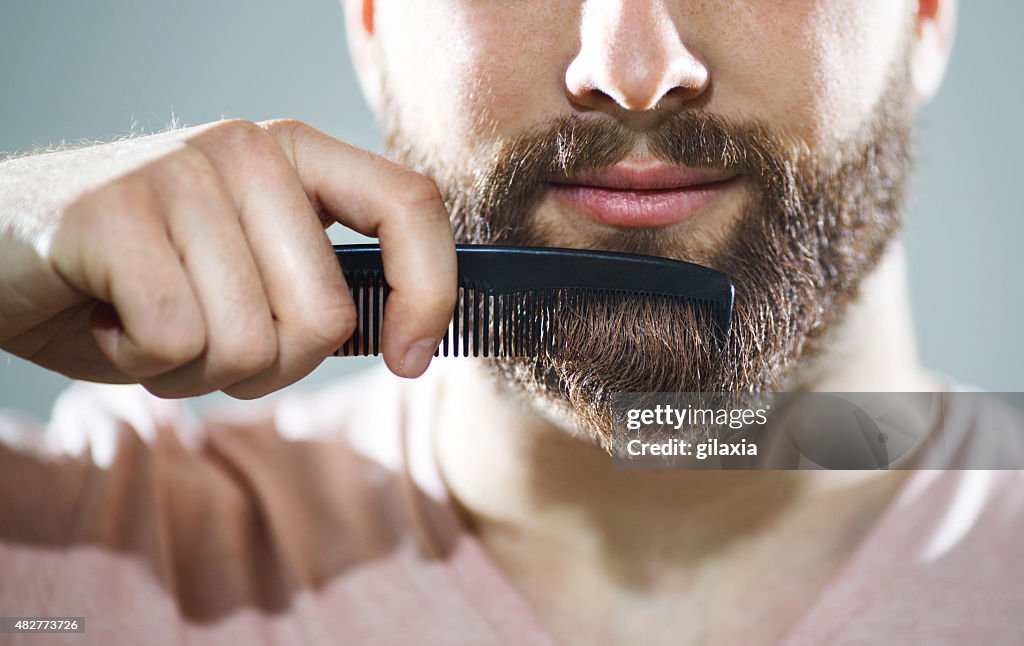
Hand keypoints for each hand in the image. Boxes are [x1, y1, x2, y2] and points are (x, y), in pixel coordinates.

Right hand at [0, 119, 456, 397]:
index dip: (431, 292)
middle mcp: (247, 150)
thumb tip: (413, 343)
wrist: (9, 257)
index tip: (408, 361)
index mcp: (297, 157)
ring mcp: (178, 174)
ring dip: (199, 371)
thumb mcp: (252, 276)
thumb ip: (323, 289)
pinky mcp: (112, 214)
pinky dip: (143, 362)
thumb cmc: (144, 279)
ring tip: (151, 324)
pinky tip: (110, 317)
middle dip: (271, 368)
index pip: (410, 204)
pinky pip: (177, 341)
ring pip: (250, 343)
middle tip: (209, 341)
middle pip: (325, 317)